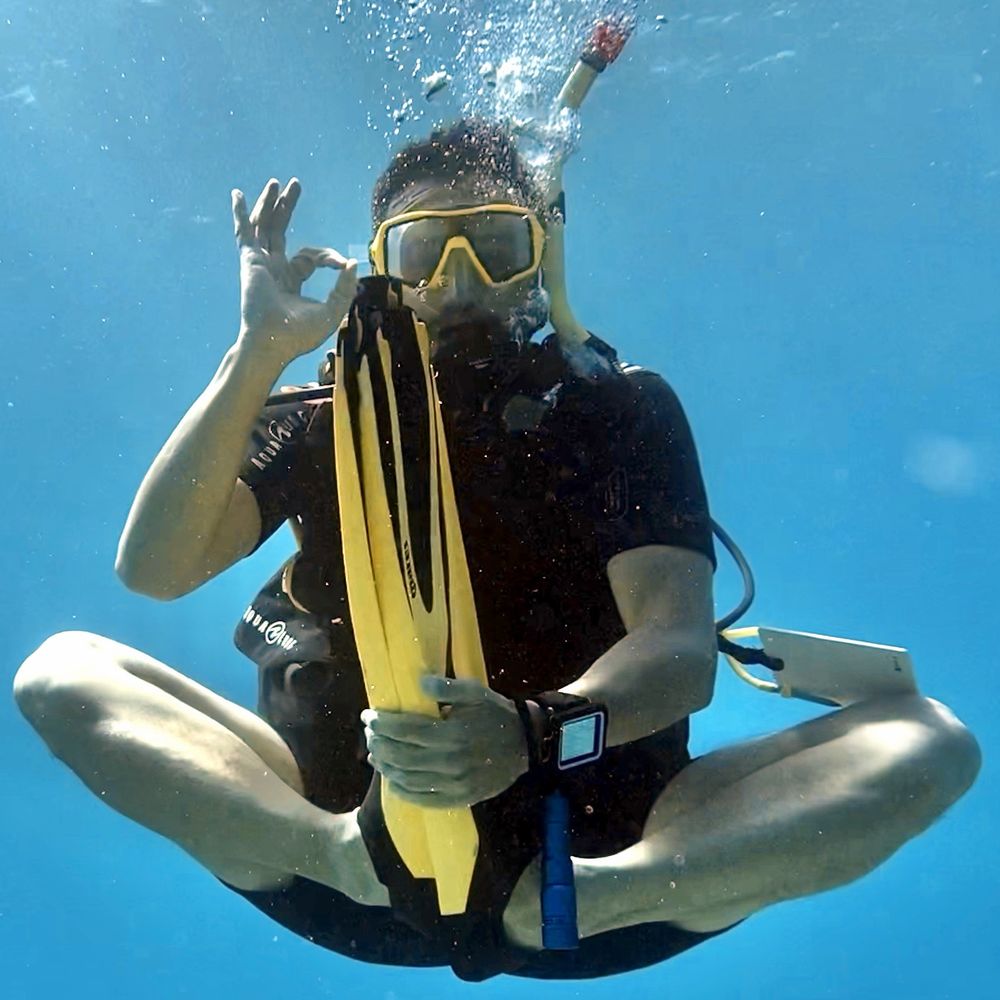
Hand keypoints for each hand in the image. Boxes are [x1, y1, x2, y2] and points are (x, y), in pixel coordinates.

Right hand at [231, 177, 357, 361]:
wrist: (274, 342)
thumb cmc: (299, 335)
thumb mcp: (332, 310)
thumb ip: (344, 288)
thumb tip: (353, 263)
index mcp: (291, 280)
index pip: (311, 256)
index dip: (329, 256)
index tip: (342, 265)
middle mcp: (274, 269)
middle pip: (280, 230)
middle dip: (288, 207)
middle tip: (295, 184)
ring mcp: (260, 263)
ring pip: (264, 226)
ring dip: (270, 204)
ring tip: (277, 182)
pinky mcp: (250, 261)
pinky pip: (245, 233)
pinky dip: (241, 214)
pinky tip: (238, 195)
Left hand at [362, 676, 528, 809]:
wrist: (525, 745)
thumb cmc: (496, 714)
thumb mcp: (475, 692)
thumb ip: (446, 687)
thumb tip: (418, 682)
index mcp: (452, 733)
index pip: (405, 731)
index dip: (382, 724)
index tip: (368, 717)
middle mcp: (450, 762)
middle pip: (401, 756)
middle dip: (378, 744)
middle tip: (368, 734)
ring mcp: (455, 784)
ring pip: (408, 779)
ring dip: (386, 767)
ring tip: (374, 755)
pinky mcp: (459, 799)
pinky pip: (424, 799)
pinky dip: (403, 792)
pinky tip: (392, 781)